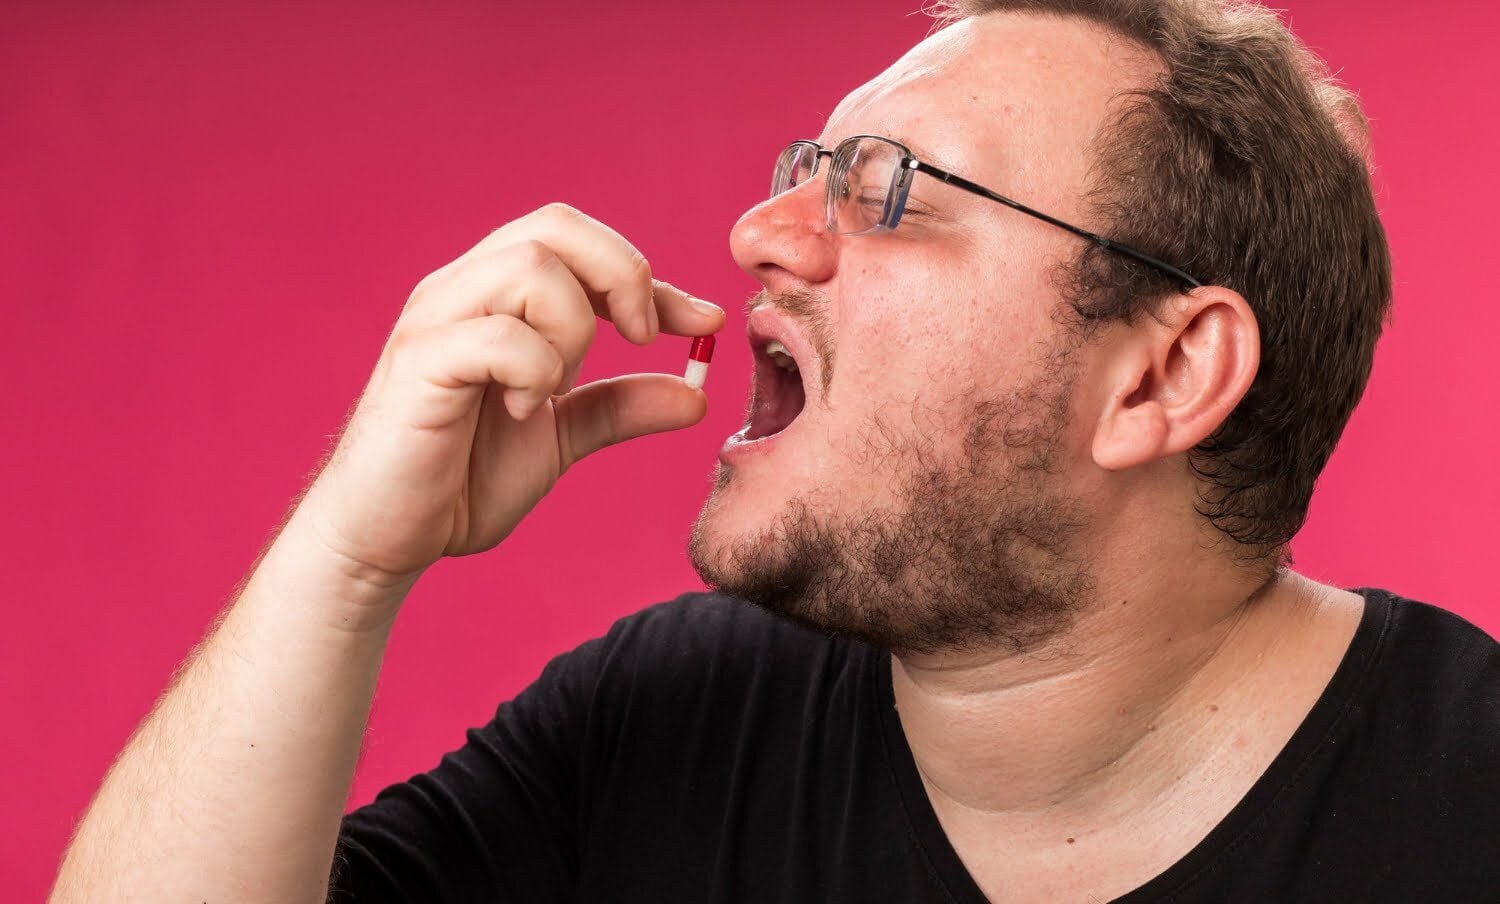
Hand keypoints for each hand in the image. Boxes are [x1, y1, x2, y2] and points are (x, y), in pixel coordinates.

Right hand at [295, 203, 723, 593]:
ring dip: (572, 328)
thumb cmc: (459, 481)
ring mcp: (435, 320)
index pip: (584, 247)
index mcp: (495, 295)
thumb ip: (620, 407)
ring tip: (558, 386)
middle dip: (622, 276)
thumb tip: (696, 394)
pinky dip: (533, 371)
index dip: (652, 280)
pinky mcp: (418, 363)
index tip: (703, 322)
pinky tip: (523, 412)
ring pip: (530, 268)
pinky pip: (498, 334)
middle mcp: (462, 289)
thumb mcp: (561, 438)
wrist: (385, 539)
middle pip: (557, 227)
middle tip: (641, 339)